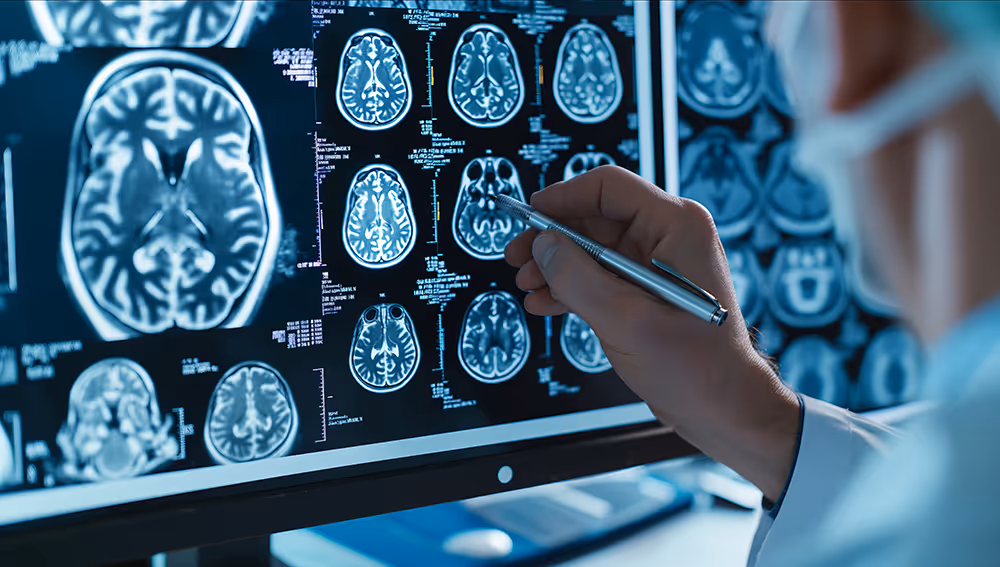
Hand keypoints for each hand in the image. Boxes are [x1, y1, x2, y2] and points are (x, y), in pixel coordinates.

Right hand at [505, 165, 799, 500]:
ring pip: (592, 248)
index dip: (563, 198)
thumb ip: (578, 278)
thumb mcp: (626, 320)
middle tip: (519, 256)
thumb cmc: (699, 368)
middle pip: (595, 217)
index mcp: (677, 226)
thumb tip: (544, 245)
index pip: (609, 188)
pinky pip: (600, 274)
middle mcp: (669, 237)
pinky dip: (571, 286)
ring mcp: (657, 264)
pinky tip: (546, 302)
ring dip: (556, 265)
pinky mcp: (646, 290)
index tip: (530, 215)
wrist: (724, 409)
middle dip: (552, 238)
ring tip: (528, 284)